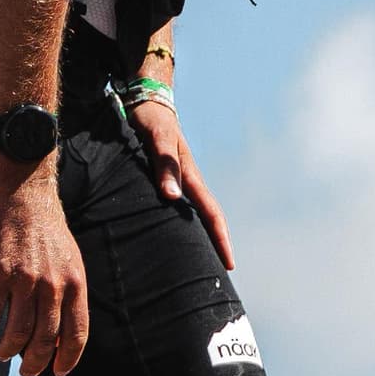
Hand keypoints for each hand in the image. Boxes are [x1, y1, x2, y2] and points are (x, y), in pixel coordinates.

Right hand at [0, 162, 88, 375]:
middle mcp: (53, 285)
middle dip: (34, 363)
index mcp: (75, 283)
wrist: (23, 191)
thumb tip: (61, 330)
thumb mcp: (70, 260)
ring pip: (18, 332)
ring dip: (9, 350)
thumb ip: (68, 293)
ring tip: (3, 354)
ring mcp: (25, 279)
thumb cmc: (46, 226)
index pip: (76, 334)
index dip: (67, 359)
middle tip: (26, 372)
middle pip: (45, 340)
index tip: (57, 373)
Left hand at [132, 98, 234, 269]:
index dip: (221, 239)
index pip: (211, 213)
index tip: (229, 265)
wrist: (145, 98)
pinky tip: (173, 236)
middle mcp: (187, 180)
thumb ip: (164, 164)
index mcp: (189, 175)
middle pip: (208, 219)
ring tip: (199, 264)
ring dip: (200, 237)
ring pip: (194, 214)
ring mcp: (179, 179)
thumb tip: (172, 197)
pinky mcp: (166, 176)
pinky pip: (180, 206)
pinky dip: (183, 224)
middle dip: (216, 246)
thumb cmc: (151, 118)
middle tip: (218, 277)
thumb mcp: (156, 138)